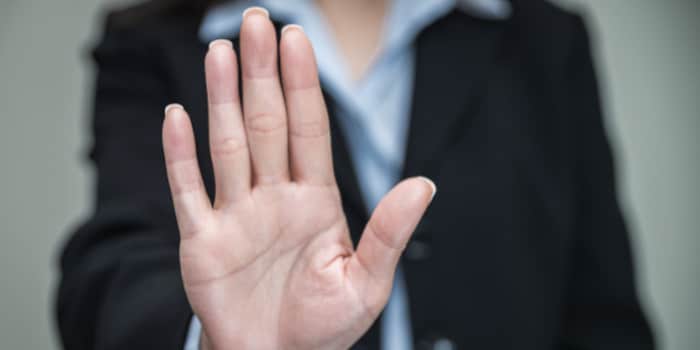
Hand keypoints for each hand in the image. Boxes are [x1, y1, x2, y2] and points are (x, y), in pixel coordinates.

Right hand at [162, 8, 434, 349]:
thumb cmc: (324, 326)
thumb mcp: (367, 282)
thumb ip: (389, 233)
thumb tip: (425, 183)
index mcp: (316, 201)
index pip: (309, 130)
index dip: (302, 85)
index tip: (297, 41)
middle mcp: (274, 197)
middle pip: (267, 124)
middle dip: (263, 74)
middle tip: (257, 22)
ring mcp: (236, 215)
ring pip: (228, 145)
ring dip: (222, 99)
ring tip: (221, 51)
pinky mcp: (203, 242)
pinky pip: (189, 191)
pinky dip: (180, 156)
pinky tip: (176, 116)